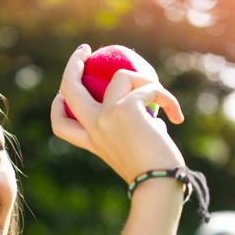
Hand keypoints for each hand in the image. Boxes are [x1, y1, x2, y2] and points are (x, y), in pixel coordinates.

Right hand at [51, 44, 185, 183]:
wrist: (159, 184)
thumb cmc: (155, 173)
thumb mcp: (136, 150)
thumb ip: (135, 129)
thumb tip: (152, 109)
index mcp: (91, 141)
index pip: (61, 124)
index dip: (58, 106)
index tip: (62, 94)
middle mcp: (93, 127)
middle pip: (69, 88)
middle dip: (73, 64)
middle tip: (85, 50)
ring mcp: (106, 117)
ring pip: (120, 77)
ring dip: (146, 81)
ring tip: (162, 99)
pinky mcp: (125, 109)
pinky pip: (148, 88)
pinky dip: (165, 98)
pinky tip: (176, 116)